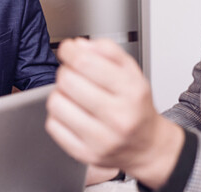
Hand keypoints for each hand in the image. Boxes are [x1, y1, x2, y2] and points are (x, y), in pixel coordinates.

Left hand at [44, 38, 183, 188]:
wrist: (147, 148)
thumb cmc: (136, 108)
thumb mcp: (132, 73)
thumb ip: (108, 51)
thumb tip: (79, 45)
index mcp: (131, 92)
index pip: (86, 62)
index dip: (69, 51)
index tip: (67, 49)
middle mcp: (118, 117)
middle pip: (68, 81)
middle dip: (66, 72)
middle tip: (73, 74)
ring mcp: (101, 139)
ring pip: (56, 103)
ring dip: (59, 94)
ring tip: (72, 95)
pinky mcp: (85, 154)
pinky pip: (53, 126)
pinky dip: (57, 115)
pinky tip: (71, 113)